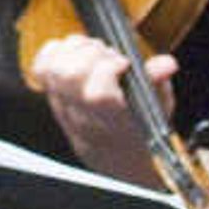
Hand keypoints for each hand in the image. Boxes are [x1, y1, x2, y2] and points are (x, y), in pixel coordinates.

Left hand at [27, 30, 177, 190]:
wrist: (118, 158)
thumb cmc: (139, 130)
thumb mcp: (157, 107)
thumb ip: (157, 82)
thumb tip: (166, 64)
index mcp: (111, 120)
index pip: (96, 92)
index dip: (109, 68)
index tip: (124, 64)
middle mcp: (82, 115)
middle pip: (69, 75)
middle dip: (91, 53)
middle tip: (108, 56)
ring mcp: (63, 106)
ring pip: (53, 69)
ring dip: (75, 50)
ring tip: (94, 54)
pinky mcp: (52, 97)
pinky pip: (41, 68)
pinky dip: (55, 53)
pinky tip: (75, 55)